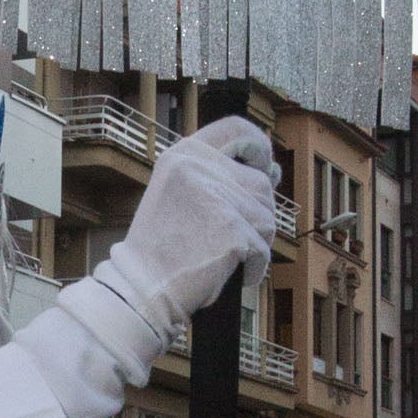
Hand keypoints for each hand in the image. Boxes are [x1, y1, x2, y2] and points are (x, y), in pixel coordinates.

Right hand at [100, 119, 276, 325]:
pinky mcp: (233, 228)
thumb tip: (273, 172)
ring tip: (223, 254)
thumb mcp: (179, 194)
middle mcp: (199, 168)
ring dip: (255, 240)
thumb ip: (217, 176)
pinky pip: (263, 247)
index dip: (258, 145)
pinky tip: (227, 272)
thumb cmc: (162, 248)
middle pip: (260, 182)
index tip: (264, 164)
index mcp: (183, 154)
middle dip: (257, 212)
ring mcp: (217, 196)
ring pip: (266, 215)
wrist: (143, 287)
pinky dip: (253, 266)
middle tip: (234, 234)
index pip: (236, 129)